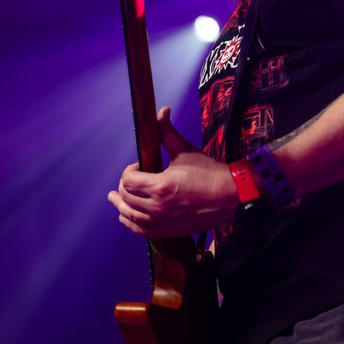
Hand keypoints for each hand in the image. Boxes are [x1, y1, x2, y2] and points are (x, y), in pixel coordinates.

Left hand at [108, 107, 238, 236]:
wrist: (230, 196)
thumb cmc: (209, 173)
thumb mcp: (186, 150)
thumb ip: (167, 132)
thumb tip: (162, 111)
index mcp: (160, 186)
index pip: (128, 180)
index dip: (129, 171)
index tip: (139, 166)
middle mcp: (157, 207)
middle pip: (126, 197)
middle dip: (124, 186)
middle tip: (132, 179)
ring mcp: (162, 222)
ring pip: (129, 216)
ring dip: (121, 206)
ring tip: (114, 199)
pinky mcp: (168, 231)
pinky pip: (140, 230)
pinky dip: (130, 223)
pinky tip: (125, 217)